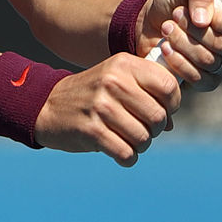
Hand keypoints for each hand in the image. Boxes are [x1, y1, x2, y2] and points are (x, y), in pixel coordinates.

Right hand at [33, 53, 179, 166]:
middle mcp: (114, 82)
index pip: (168, 85)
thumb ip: (147, 91)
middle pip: (159, 116)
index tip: (163, 110)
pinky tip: (120, 150)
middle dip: (156, 129)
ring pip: (144, 138)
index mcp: (124, 64)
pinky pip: (126, 153)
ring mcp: (101, 106)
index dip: (173, 103)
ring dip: (141, 145)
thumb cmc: (94, 93)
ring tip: (130, 139)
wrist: (49, 104)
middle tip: (143, 128)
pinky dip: (128, 158)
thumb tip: (171, 123)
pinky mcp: (92, 131)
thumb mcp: (118, 78)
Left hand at [139, 0, 221, 91]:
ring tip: (167, 27)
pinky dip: (178, 62)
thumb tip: (204, 19)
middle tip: (175, 15)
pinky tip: (166, 48)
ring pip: (208, 61)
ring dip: (182, 42)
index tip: (198, 13)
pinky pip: (198, 79)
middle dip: (194, 30)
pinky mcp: (206, 83)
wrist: (152, 20)